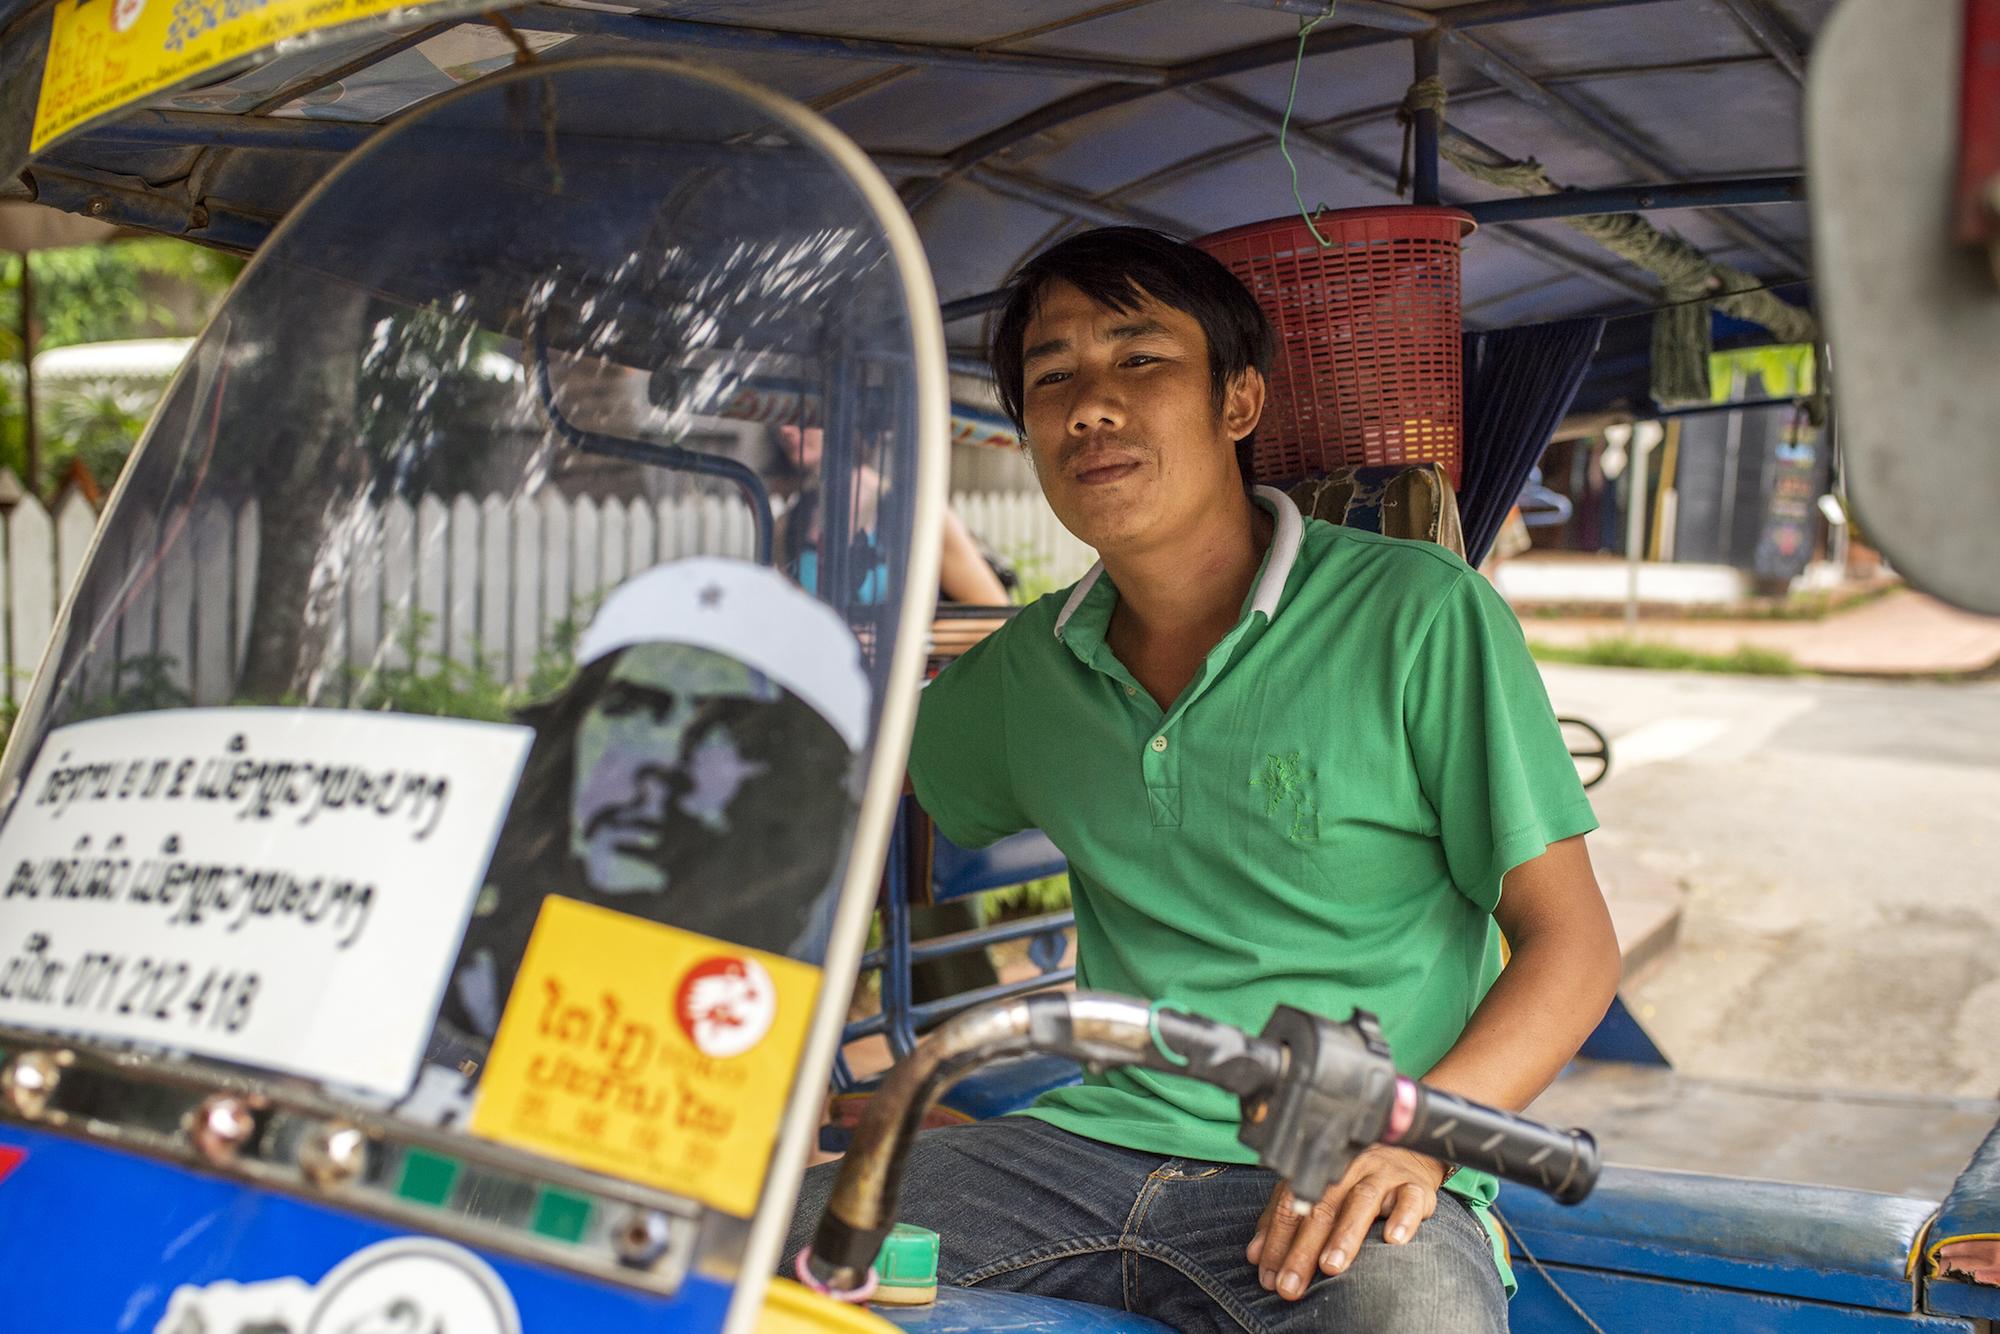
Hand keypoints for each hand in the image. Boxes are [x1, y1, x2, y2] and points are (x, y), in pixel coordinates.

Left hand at [1244, 1146, 1445, 1300]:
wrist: (1406, 1151)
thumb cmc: (1354, 1177)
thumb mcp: (1316, 1191)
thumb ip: (1284, 1219)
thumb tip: (1255, 1255)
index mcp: (1319, 1170)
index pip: (1291, 1204)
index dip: (1277, 1241)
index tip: (1269, 1276)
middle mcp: (1348, 1168)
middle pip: (1322, 1207)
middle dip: (1303, 1249)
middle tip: (1291, 1284)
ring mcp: (1383, 1174)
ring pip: (1362, 1201)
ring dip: (1345, 1235)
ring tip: (1331, 1267)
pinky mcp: (1415, 1184)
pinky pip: (1410, 1199)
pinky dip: (1403, 1218)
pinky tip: (1393, 1240)